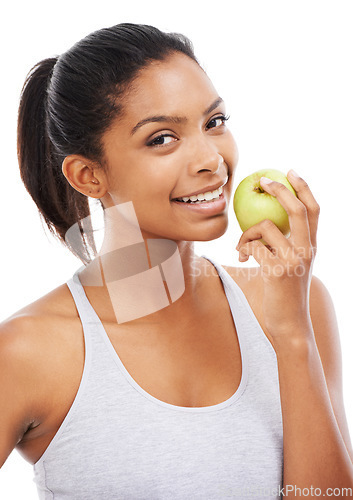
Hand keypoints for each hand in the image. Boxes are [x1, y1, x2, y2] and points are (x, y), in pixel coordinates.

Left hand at [236, 169, 319, 346]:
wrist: (290, 324)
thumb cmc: (286, 294)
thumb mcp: (293, 266)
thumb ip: (287, 245)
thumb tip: (267, 224)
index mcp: (312, 246)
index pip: (314, 210)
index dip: (304, 187)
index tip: (291, 172)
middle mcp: (307, 250)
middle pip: (296, 209)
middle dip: (279, 189)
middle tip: (261, 181)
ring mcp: (293, 260)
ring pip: (266, 227)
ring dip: (247, 233)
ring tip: (241, 248)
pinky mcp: (277, 271)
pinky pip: (254, 246)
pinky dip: (243, 248)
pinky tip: (241, 257)